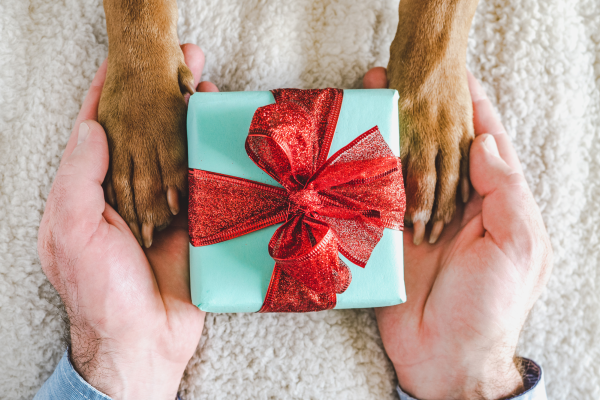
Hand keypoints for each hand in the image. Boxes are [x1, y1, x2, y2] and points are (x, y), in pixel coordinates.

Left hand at [37, 44, 218, 399]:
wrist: (142, 341)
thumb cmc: (99, 290)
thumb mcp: (73, 231)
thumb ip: (79, 176)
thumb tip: (93, 125)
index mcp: (91, 190)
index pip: (97, 128)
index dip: (109, 92)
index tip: (125, 62)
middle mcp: (127, 191)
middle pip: (144, 131)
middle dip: (161, 95)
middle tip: (185, 63)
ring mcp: (163, 205)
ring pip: (176, 150)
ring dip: (191, 117)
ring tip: (208, 86)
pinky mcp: (194, 222)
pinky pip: (204, 180)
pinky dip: (213, 154)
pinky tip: (225, 132)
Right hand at [365, 68, 552, 398]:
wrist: (446, 360)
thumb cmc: (491, 307)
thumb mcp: (518, 247)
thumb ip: (504, 191)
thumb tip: (482, 142)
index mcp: (493, 202)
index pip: (484, 142)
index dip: (471, 106)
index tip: (452, 76)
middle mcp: (456, 204)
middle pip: (438, 147)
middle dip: (421, 112)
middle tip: (394, 81)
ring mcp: (420, 219)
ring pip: (404, 167)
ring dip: (389, 135)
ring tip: (367, 105)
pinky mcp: (390, 239)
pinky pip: (376, 199)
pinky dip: (365, 174)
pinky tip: (350, 151)